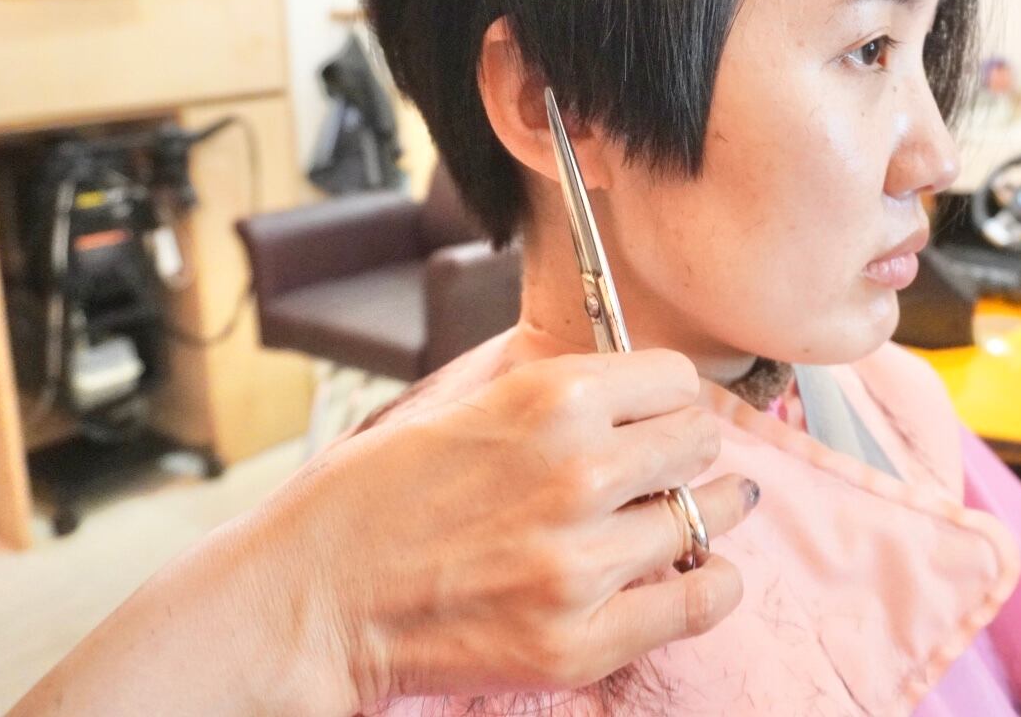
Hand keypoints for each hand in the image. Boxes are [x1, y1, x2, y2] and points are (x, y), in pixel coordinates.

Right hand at [276, 349, 757, 708]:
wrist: (310, 599)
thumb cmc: (374, 498)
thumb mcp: (464, 406)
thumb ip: (555, 398)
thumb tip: (640, 394)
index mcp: (548, 401)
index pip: (674, 379)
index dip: (666, 396)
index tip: (656, 414)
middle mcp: (577, 474)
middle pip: (698, 442)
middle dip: (684, 450)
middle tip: (665, 467)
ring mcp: (581, 564)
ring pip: (706, 516)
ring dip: (700, 513)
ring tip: (684, 516)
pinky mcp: (578, 641)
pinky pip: (701, 600)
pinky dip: (710, 585)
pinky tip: (696, 574)